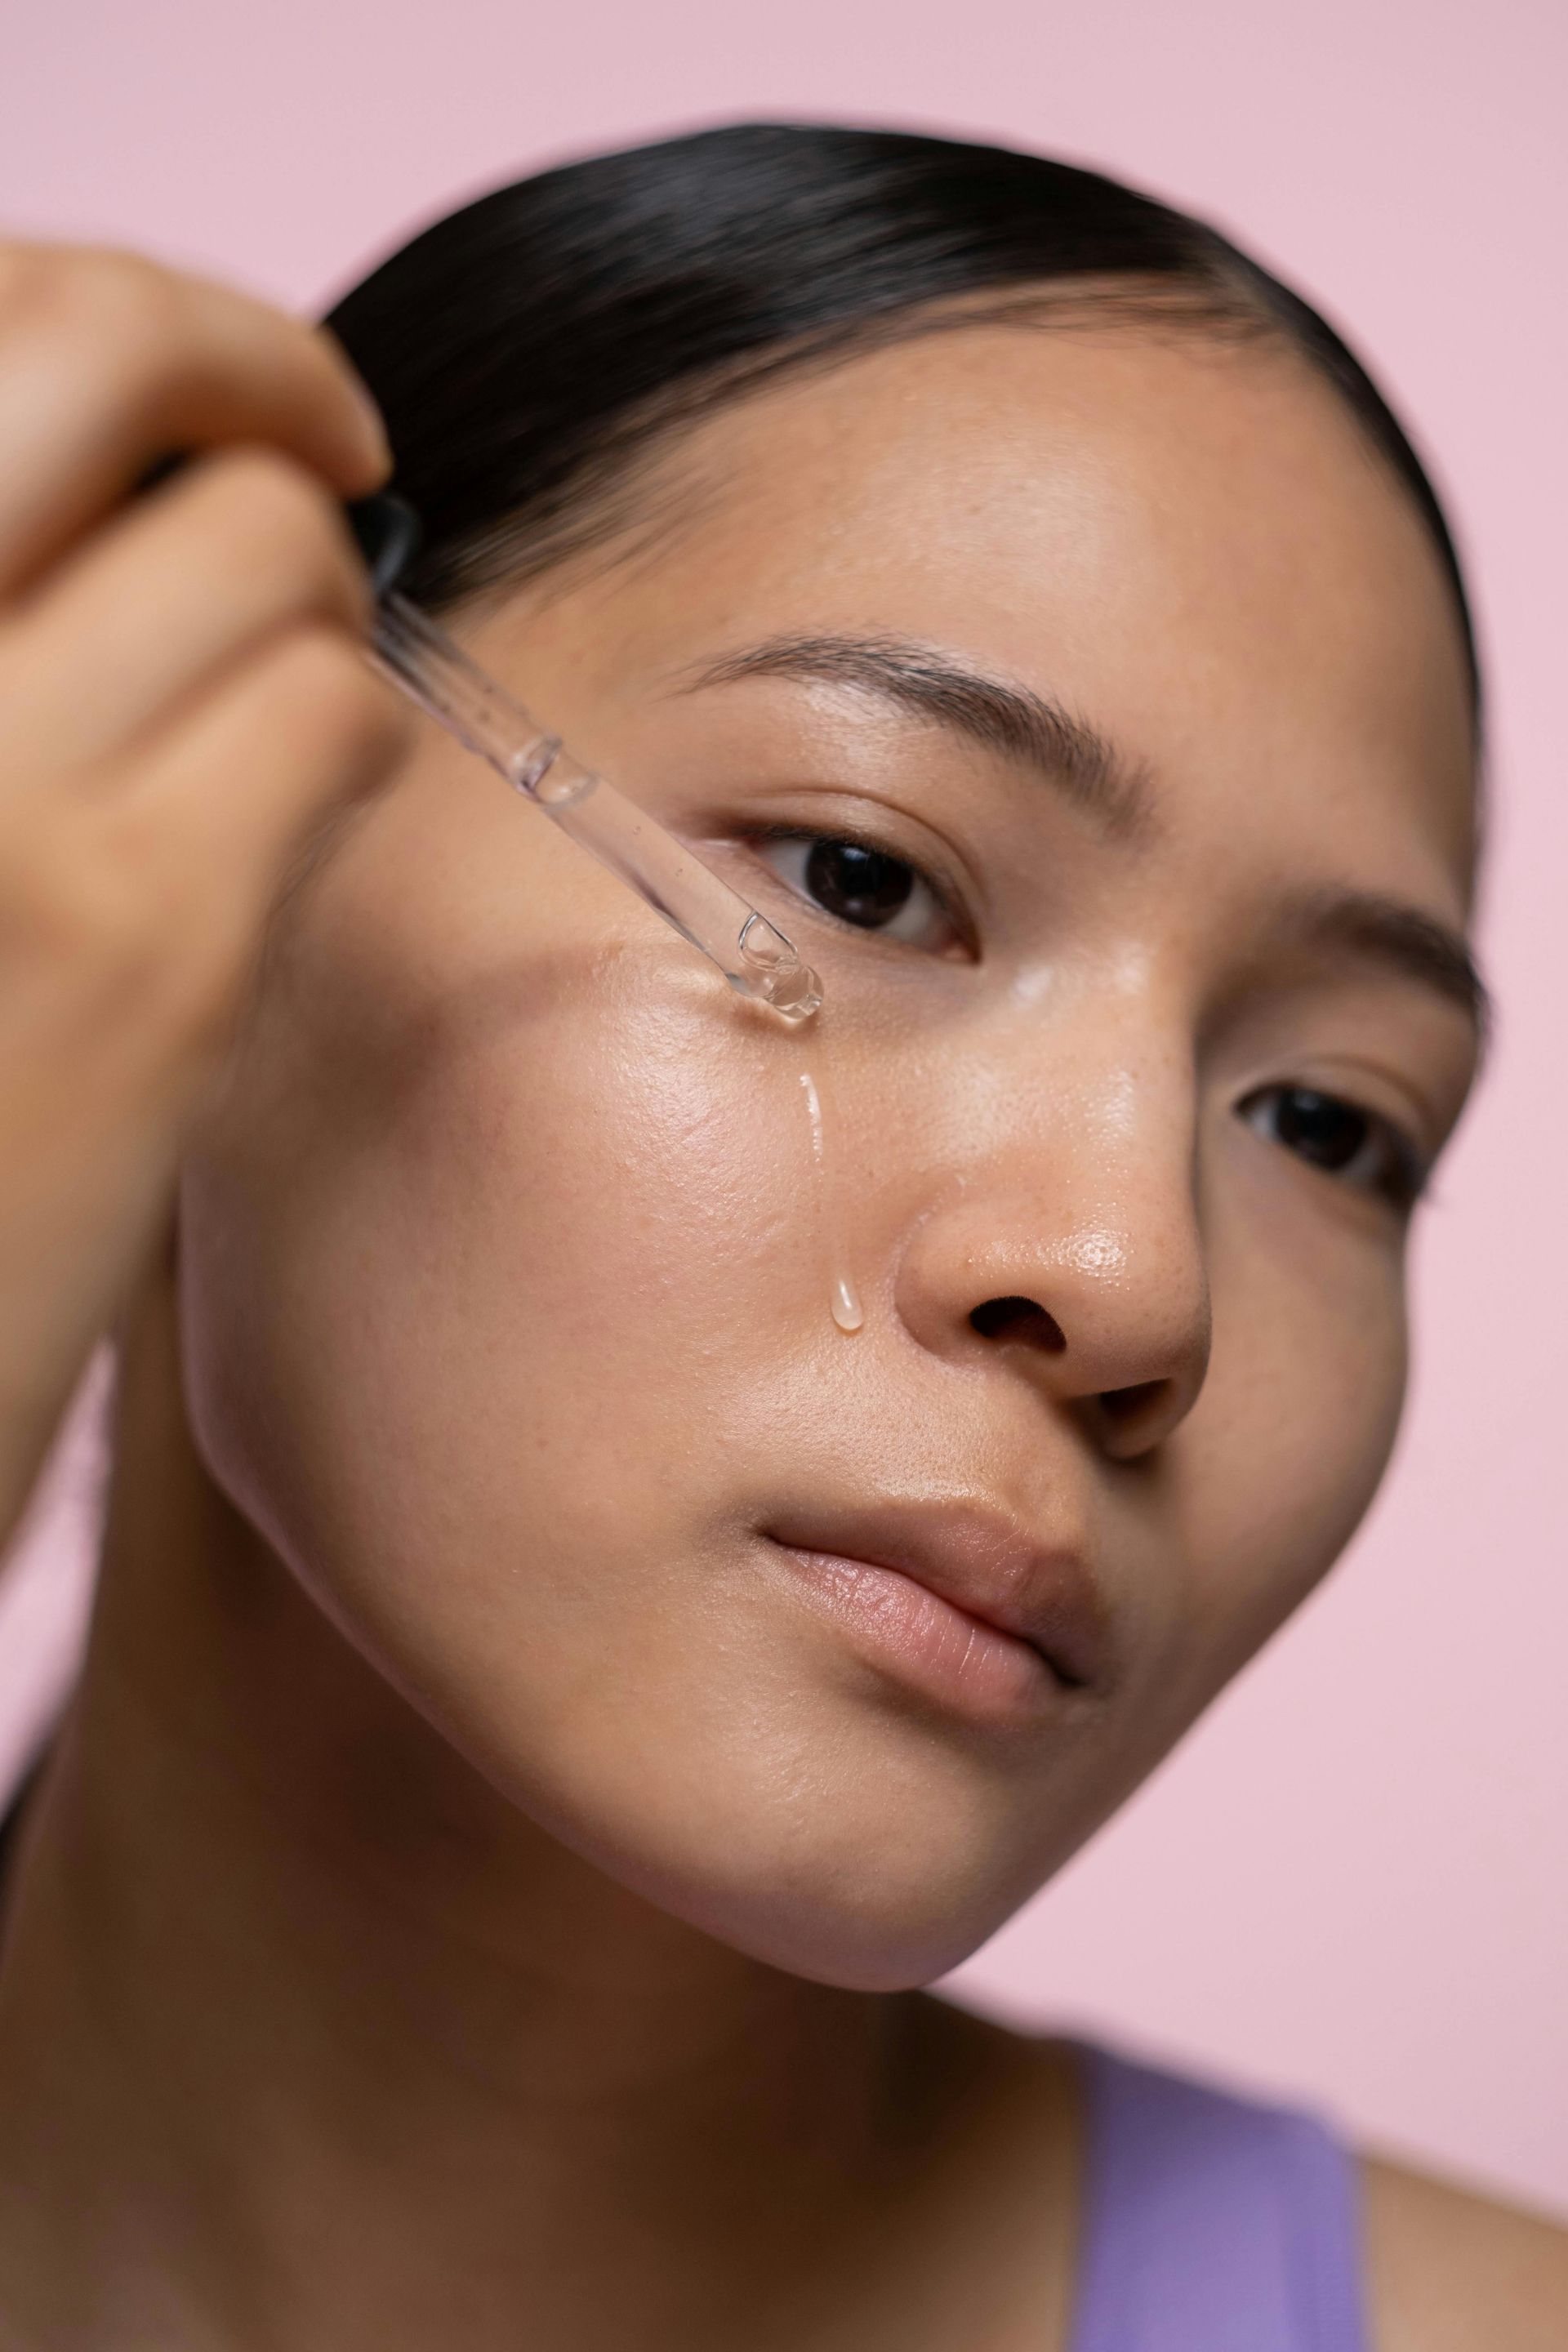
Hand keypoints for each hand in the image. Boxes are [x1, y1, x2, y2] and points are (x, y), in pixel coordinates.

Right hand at [0, 238, 410, 1543]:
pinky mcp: (133, 935)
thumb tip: (104, 497)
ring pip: (262, 541)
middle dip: (247, 355)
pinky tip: (306, 802)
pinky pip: (331, 717)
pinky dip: (353, 728)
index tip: (186, 366)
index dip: (108, 317)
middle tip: (320, 428)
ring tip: (292, 670)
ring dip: (322, 583)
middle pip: (95, 339)